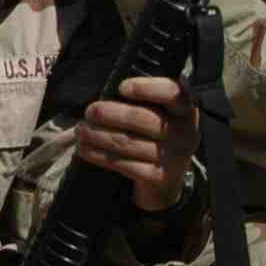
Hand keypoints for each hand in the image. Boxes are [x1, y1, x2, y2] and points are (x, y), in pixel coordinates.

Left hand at [79, 74, 196, 213]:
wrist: (168, 177)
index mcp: (184, 109)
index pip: (171, 93)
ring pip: (127, 142)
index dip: (146, 88)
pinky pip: (123, 164)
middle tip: (90, 111)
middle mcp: (184, 132)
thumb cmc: (155, 133)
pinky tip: (84, 149)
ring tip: (81, 130)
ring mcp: (173, 157)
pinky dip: (99, 155)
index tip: (121, 87)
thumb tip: (103, 94)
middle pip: (142, 118)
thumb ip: (142, 100)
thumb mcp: (160, 113)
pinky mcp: (158, 177)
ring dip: (97, 134)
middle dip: (110, 113)